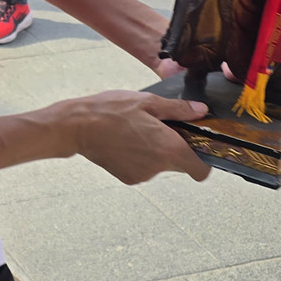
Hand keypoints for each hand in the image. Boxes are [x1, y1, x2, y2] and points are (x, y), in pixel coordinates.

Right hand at [58, 90, 210, 183]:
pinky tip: (125, 141)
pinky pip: (143, 169)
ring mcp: (143, 175)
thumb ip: (177, 109)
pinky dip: (139, 158)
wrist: (77, 127)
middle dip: (175, 149)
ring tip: (136, 131)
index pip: (201, 170)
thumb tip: (201, 111)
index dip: (203, 161)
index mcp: (169, 147)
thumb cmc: (111, 110)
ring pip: (160, 165)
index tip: (197, 147)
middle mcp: (158, 166)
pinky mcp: (128, 178)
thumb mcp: (147, 102)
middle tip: (160, 128)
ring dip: (155, 152)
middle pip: (180, 164)